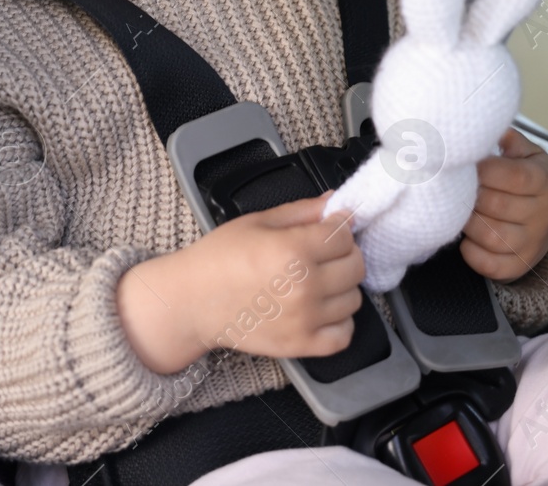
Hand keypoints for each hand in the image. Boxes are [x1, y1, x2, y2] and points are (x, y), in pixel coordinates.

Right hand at [117, 194, 364, 372]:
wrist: (192, 302)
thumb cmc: (218, 259)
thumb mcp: (257, 222)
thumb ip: (302, 211)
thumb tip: (335, 202)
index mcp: (293, 250)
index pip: (345, 235)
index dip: (339, 227)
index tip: (330, 228)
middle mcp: (304, 286)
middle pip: (356, 266)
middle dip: (345, 254)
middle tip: (324, 253)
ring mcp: (305, 319)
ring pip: (354, 299)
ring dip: (342, 288)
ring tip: (318, 282)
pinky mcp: (301, 345)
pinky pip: (344, 335)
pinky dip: (340, 322)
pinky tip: (322, 310)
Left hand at [458, 128, 547, 281]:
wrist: (541, 218)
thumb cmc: (521, 178)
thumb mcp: (522, 152)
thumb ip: (505, 137)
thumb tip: (483, 124)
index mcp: (542, 179)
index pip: (513, 176)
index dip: (483, 172)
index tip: (461, 165)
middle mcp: (543, 212)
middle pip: (495, 206)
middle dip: (467, 197)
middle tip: (451, 189)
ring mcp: (532, 242)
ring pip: (490, 236)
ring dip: (467, 224)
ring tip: (457, 211)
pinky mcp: (519, 266)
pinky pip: (490, 265)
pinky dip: (471, 253)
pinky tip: (465, 238)